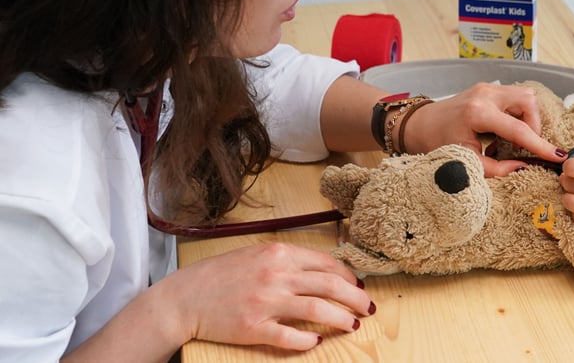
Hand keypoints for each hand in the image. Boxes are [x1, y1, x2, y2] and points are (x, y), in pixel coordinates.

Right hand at [164, 242, 373, 350]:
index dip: (349, 276)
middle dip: (356, 297)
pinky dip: (309, 340)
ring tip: (352, 324)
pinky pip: (292, 337)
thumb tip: (321, 270)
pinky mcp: (255, 328)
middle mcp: (276, 275)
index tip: (359, 285)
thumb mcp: (256, 255)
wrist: (184, 298)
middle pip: (330, 285)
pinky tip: (316, 341)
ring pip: (318, 310)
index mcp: (279, 254)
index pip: (327, 263)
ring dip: (341, 319)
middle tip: (368, 307)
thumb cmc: (220, 275)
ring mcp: (267, 302)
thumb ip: (287, 260)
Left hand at [404, 82, 564, 175]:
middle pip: (528, 101)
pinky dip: (516, 115)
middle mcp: (485, 94)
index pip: (519, 130)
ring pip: (524, 96)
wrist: (417, 124)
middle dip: (533, 126)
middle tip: (522, 148)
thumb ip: (498, 168)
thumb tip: (525, 168)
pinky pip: (514, 97)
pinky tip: (502, 134)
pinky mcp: (487, 88)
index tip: (557, 156)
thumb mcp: (467, 160)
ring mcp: (487, 88)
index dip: (540, 145)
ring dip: (526, 119)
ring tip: (510, 141)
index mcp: (478, 113)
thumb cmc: (437, 142)